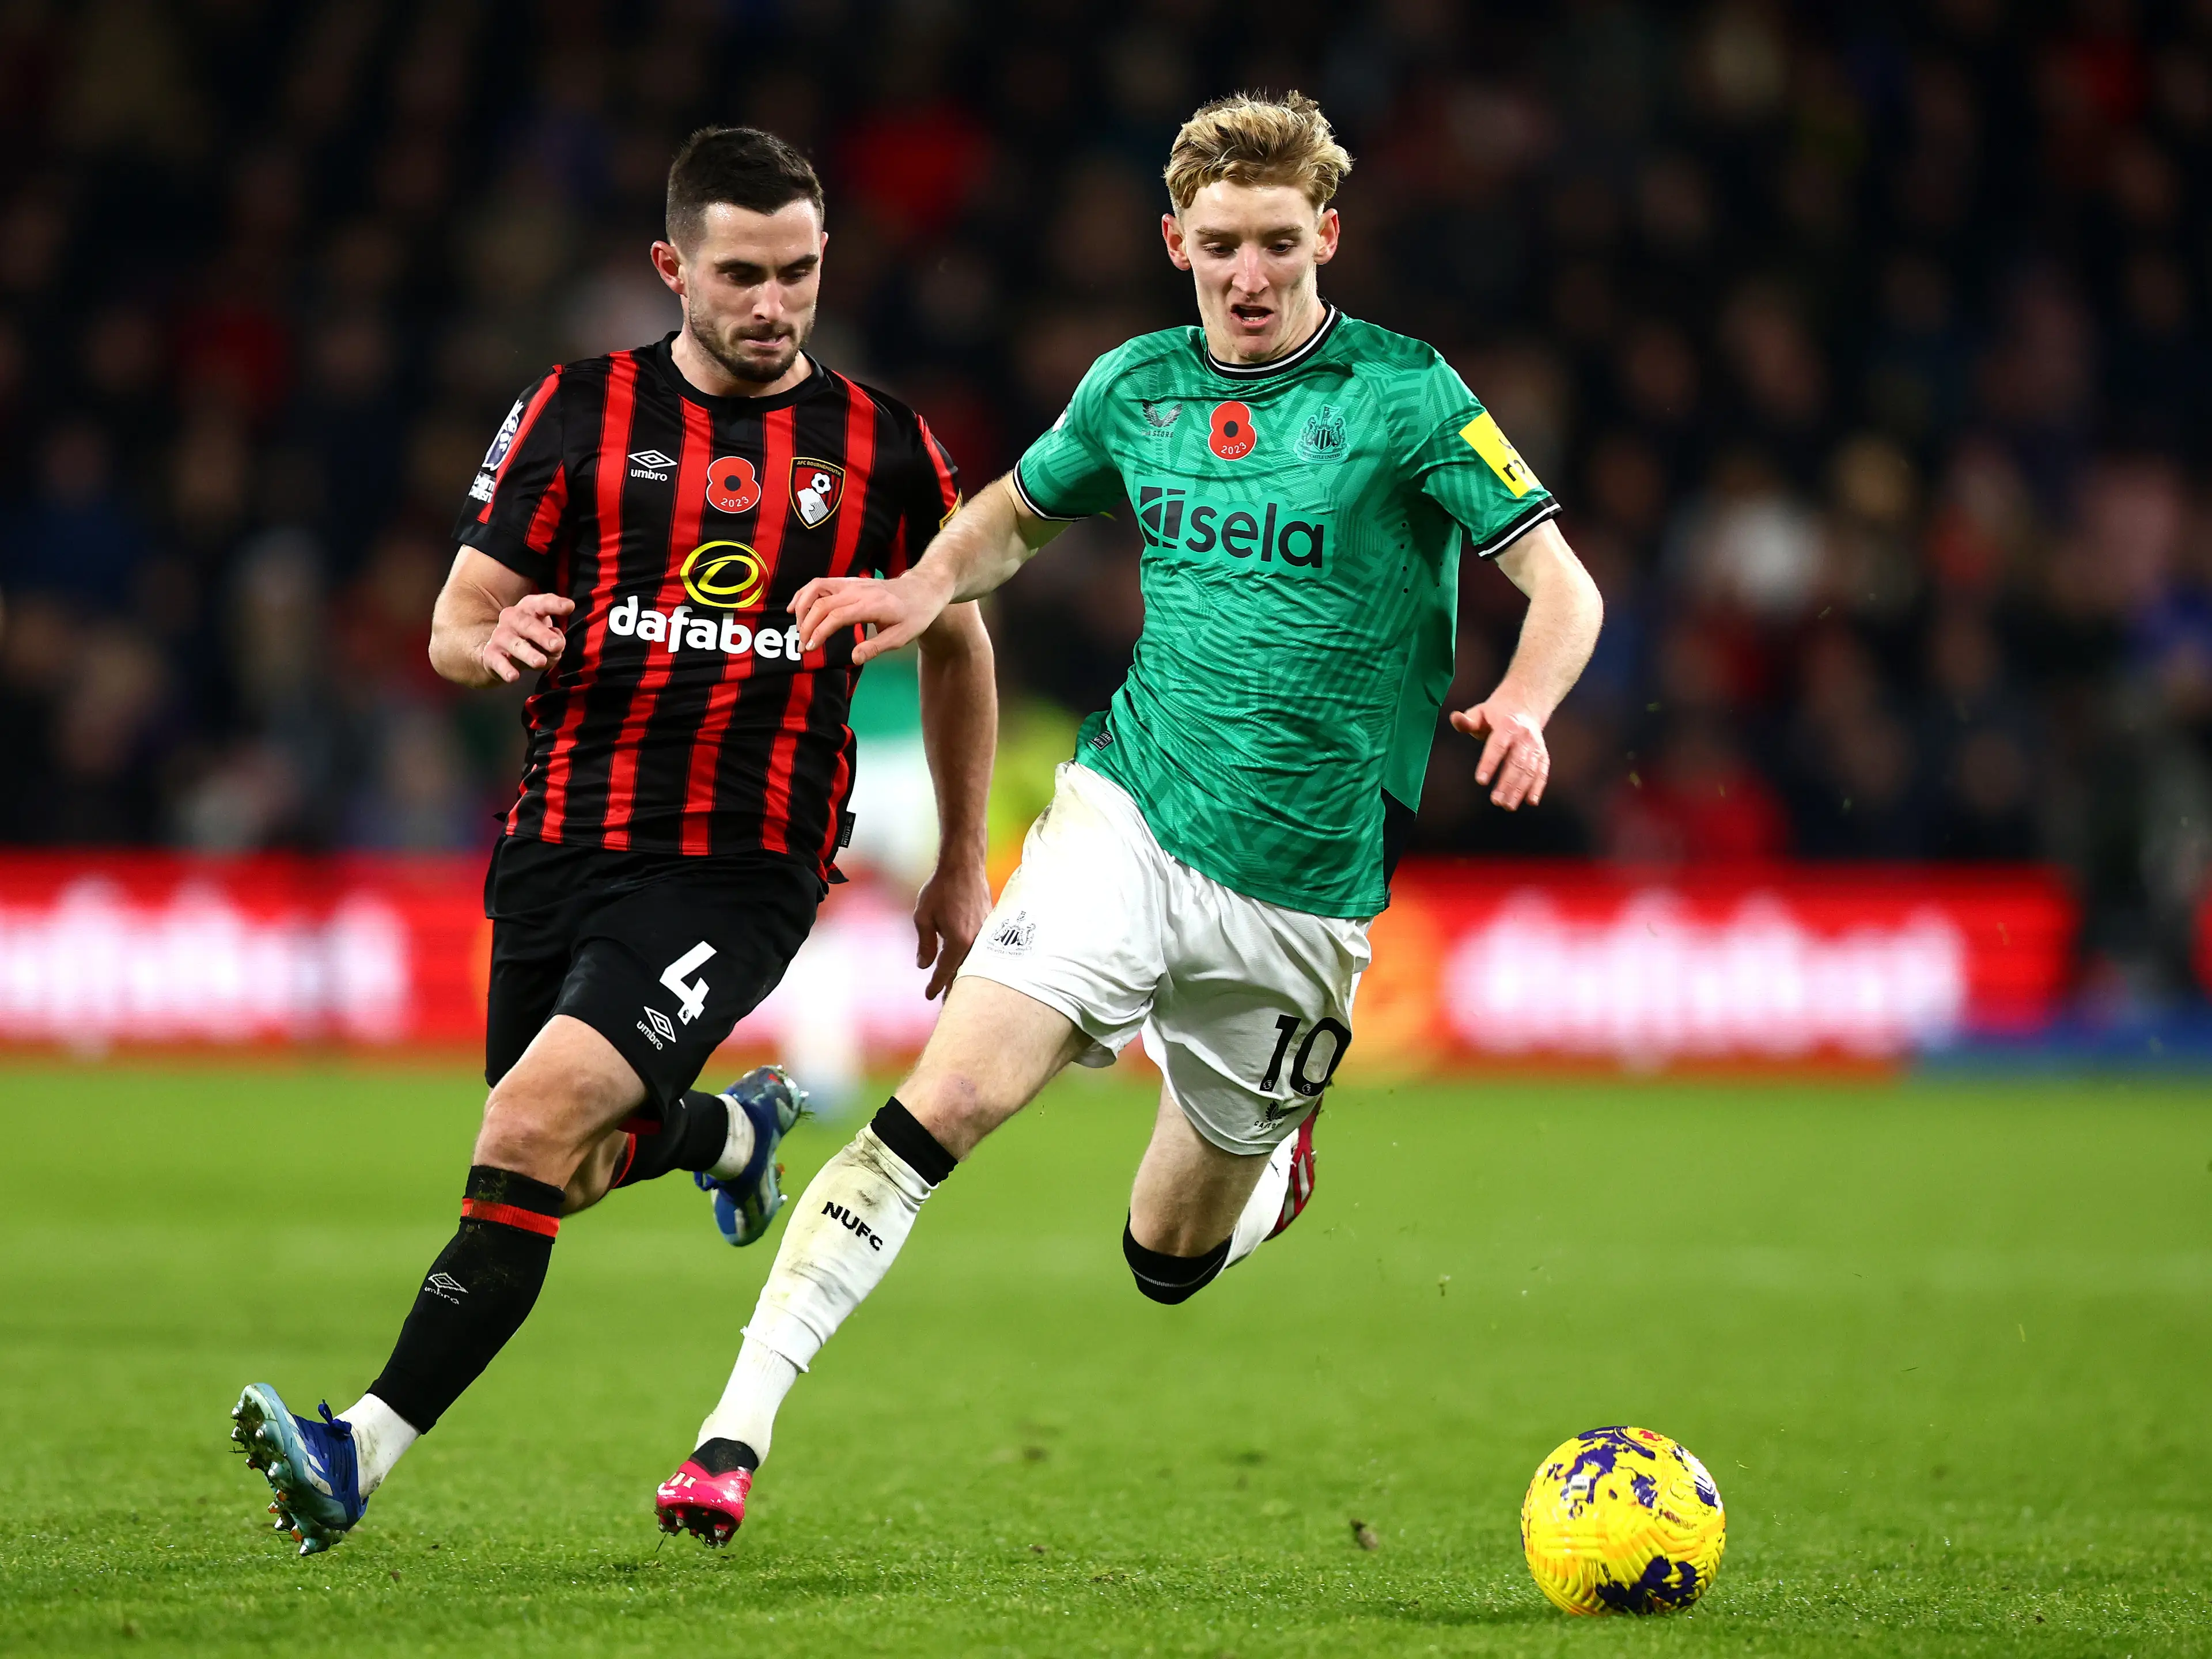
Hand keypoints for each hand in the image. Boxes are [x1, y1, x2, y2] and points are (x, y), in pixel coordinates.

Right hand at [478, 592, 574, 683]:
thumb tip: (556, 646)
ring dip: (528, 653)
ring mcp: (500, 635)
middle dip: (542, 634)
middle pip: (527, 623)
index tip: (570, 607)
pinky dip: (505, 669)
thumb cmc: (531, 641)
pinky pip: (498, 661)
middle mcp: (512, 618)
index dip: (555, 604)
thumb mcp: (548, 640)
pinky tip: (513, 677)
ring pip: (514, 643)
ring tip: (540, 662)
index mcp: (529, 609)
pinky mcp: (490, 654)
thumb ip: (556, 641)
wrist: (498, 655)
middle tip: (556, 645)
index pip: (542, 603)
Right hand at [793, 566, 952, 664]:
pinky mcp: (847, 581)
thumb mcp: (901, 637)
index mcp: (871, 605)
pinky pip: (820, 584)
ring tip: (797, 628)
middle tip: (802, 647)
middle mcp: (858, 590)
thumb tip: (853, 659)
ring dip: (802, 607)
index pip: (836, 616)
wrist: (922, 590)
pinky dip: (805, 594)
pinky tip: (796, 608)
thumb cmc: (913, 616)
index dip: (819, 632)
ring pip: (816, 587)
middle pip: (822, 604)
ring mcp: (851, 583)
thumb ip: (876, 647)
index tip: (810, 648)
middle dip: (807, 626)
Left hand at [912, 858, 991, 998]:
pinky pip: (982, 951)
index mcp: (958, 941)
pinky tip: (970, 966)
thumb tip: (924, 966)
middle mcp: (976, 942)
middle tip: (947, 1005)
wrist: (964, 865)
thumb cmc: (940, 889)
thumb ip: (924, 944)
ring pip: (975, 963)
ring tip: (959, 991)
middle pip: (965, 974)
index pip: (945, 972)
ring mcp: (987, 935)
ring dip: (967, 977)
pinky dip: (974, 961)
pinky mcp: (992, 927)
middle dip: (954, 989)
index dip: (935, 986)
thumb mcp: (923, 917)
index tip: (928, 996)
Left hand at [1450, 695, 1550, 808]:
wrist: (1524, 707)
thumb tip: (1455, 718)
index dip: (1489, 763)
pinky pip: (1542, 772)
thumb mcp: (1479, 713)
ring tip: (1508, 806)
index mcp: (1508, 724)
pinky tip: (1530, 802)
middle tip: (1496, 801)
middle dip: (1507, 782)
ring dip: (1520, 789)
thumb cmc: (1495, 715)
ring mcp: (1536, 746)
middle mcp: (1525, 736)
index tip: (1480, 781)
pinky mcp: (1542, 755)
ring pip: (1529, 769)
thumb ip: (1466, 721)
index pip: (1498, 746)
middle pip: (1516, 761)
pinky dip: (1537, 787)